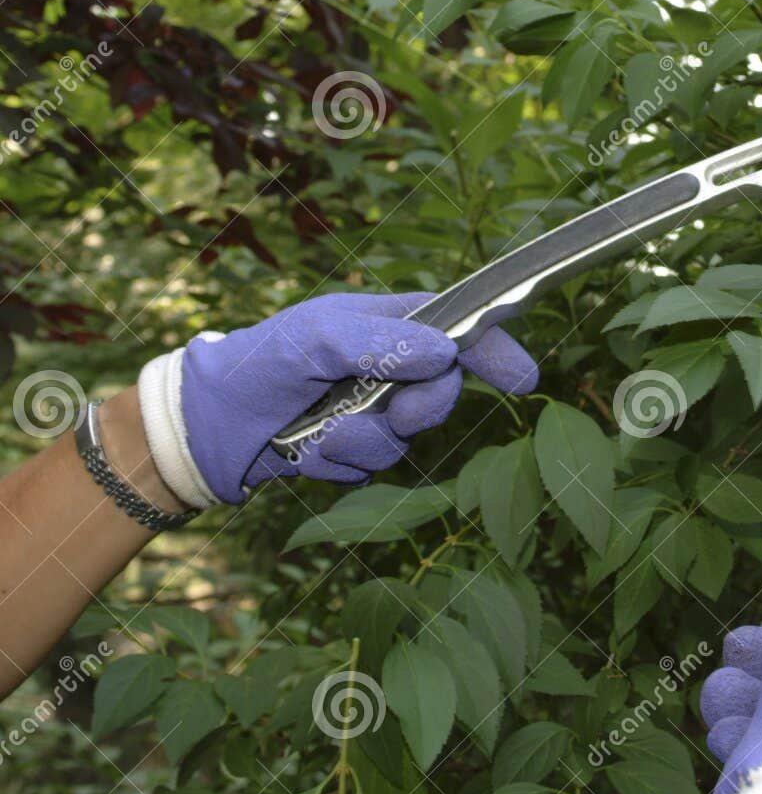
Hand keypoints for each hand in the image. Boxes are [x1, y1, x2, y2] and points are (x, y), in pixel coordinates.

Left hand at [139, 292, 538, 505]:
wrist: (206, 425)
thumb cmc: (260, 361)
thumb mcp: (317, 336)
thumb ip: (382, 342)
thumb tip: (445, 353)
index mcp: (390, 325)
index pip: (459, 330)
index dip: (495, 350)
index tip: (523, 380)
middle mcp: (390, 367)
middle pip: (443, 393)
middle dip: (418, 408)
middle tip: (388, 409)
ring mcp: (374, 411)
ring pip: (406, 439)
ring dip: (361, 439)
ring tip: (318, 429)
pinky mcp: (355, 451)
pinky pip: (373, 469)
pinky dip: (340, 463)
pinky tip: (307, 449)